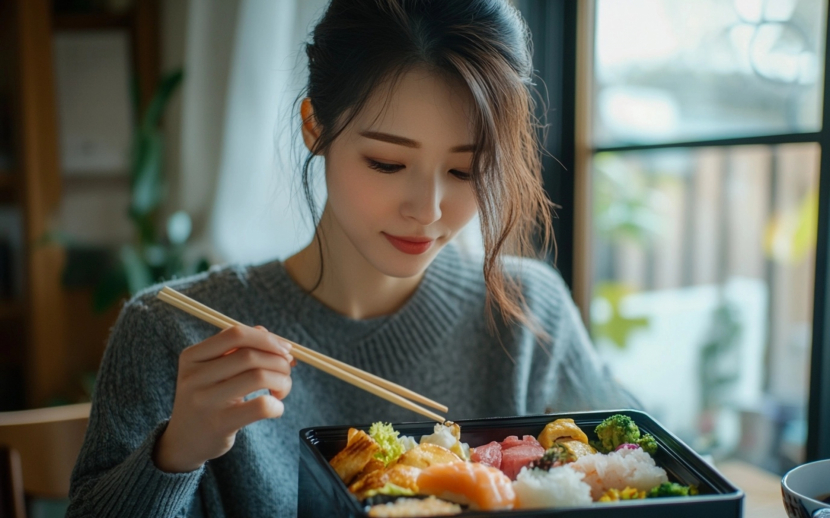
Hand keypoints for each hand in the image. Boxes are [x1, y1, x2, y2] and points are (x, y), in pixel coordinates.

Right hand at [153, 325, 292, 472]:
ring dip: (282, 381)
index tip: (285, 350)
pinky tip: (276, 408)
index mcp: (193, 356)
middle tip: (286, 372)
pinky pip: (261, 406)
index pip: (236, 334)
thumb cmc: (209, 397)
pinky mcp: (220, 424)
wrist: (185, 440)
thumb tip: (281, 344)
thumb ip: (242, 349)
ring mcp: (206, 401)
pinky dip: (277, 405)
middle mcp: (194, 377)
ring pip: (259, 377)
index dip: (267, 339)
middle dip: (279, 361)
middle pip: (250, 355)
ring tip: (281, 390)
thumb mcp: (214, 370)